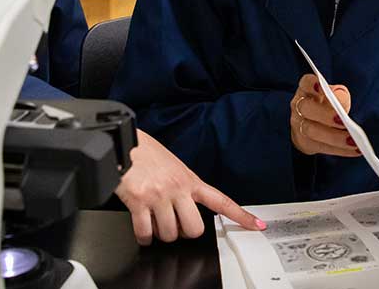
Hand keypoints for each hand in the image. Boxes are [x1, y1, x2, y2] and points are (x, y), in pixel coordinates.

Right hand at [115, 130, 264, 245]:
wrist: (122, 142)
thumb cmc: (144, 152)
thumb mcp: (172, 165)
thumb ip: (183, 185)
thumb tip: (185, 205)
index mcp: (190, 179)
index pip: (221, 200)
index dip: (241, 215)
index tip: (256, 224)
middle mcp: (178, 188)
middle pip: (195, 229)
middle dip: (184, 233)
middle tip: (175, 226)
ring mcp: (159, 195)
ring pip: (170, 234)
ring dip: (161, 235)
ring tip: (154, 223)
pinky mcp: (139, 201)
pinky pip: (145, 233)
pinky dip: (144, 237)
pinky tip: (142, 230)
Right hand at [290, 73, 359, 156]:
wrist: (313, 126)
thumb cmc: (326, 106)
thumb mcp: (333, 97)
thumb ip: (338, 95)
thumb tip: (340, 97)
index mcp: (307, 90)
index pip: (306, 83)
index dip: (312, 84)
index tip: (321, 85)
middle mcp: (299, 106)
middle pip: (307, 108)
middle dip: (325, 115)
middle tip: (343, 121)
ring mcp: (299, 125)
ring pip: (312, 131)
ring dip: (335, 137)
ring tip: (354, 141)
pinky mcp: (304, 142)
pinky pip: (321, 147)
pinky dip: (339, 150)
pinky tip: (355, 150)